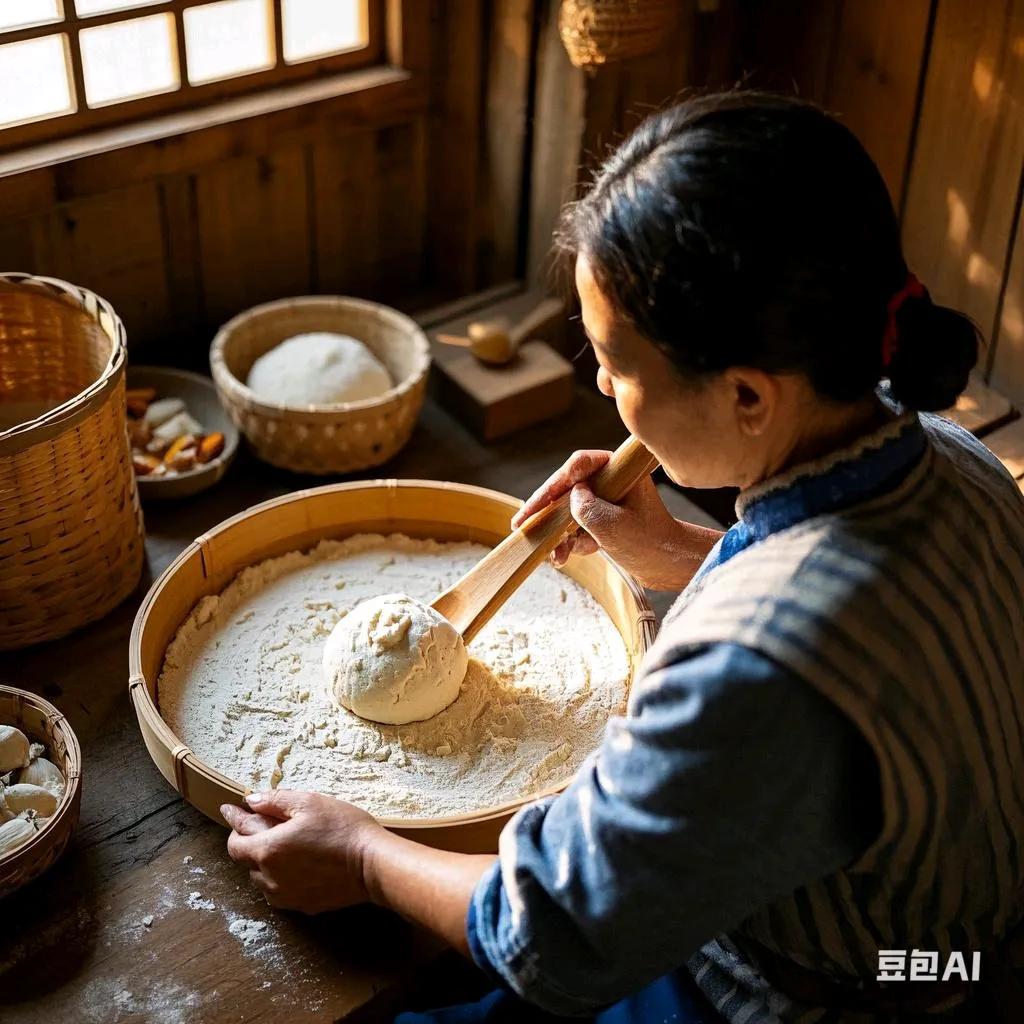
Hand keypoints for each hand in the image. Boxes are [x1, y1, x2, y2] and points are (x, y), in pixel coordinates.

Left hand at [222, 790, 382, 913]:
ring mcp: (286, 896)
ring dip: (268, 862)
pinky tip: (302, 864)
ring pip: (264, 879)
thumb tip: (250, 801)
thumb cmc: (342, 828)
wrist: (373, 864)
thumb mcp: (309, 803)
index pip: (234, 844)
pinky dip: (284, 877)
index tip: (233, 811)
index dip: (234, 826)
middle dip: (254, 842)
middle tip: (272, 824)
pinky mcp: (302, 906)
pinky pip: (282, 891)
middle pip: (248, 861)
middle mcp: (270, 879)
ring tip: (290, 845)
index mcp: (267, 851)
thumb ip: (274, 801)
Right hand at [513, 450, 718, 589]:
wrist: (672, 567)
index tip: (535, 504)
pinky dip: (569, 543)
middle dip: (546, 511)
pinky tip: (561, 558)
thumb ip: (583, 507)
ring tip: (551, 555)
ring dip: (558, 533)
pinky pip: (578, 527)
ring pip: (570, 510)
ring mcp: (608, 501)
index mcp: (619, 470)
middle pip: (568, 488)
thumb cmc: (650, 542)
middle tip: (519, 524)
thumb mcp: (610, 525)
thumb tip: (571, 497)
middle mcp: (611, 480)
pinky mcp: (606, 521)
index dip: (552, 485)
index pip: (577, 466)